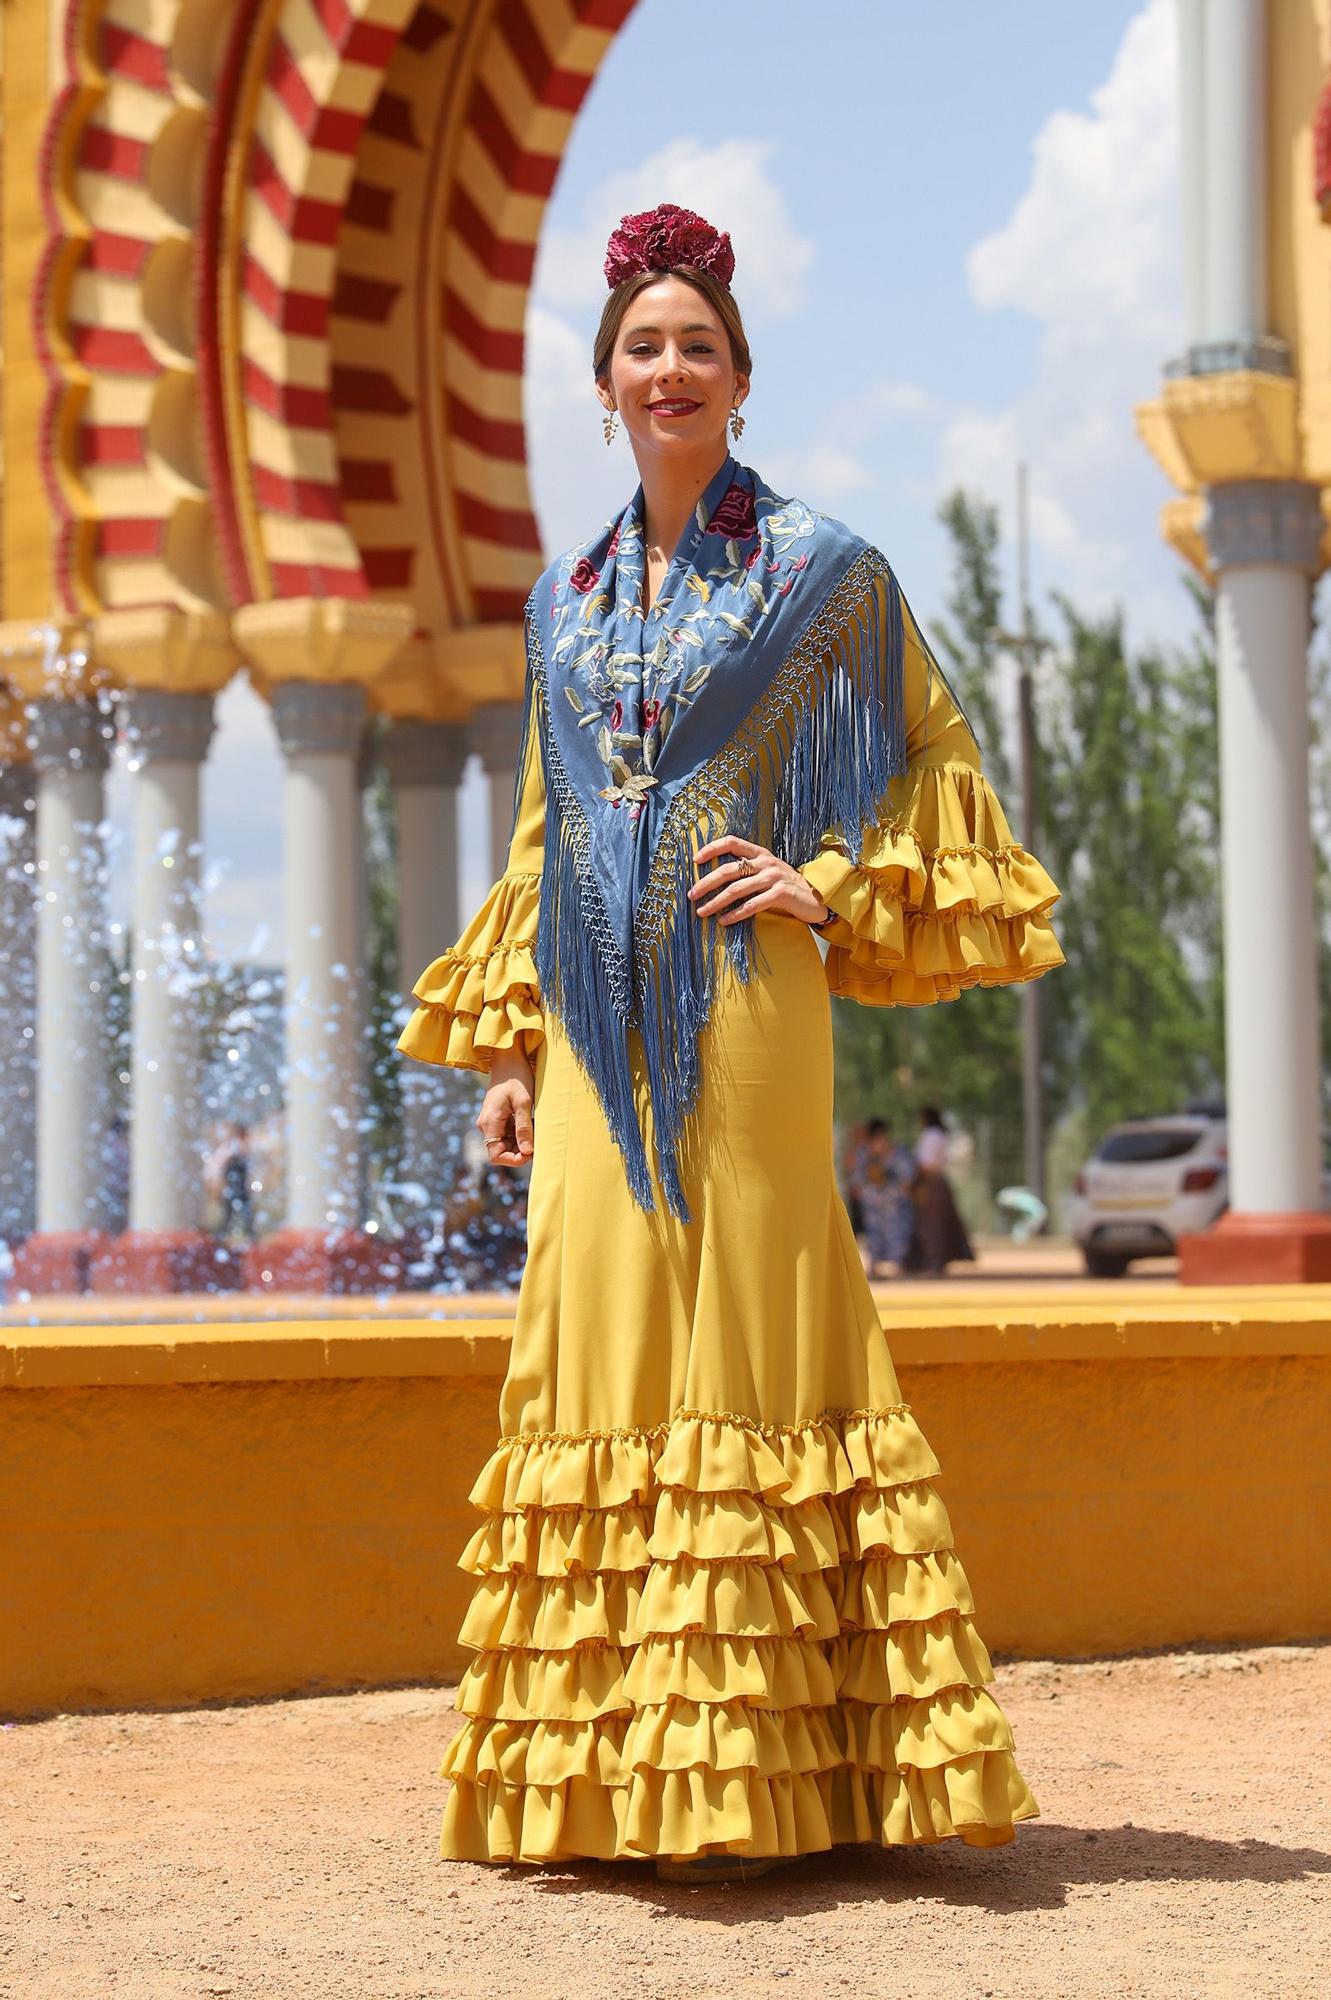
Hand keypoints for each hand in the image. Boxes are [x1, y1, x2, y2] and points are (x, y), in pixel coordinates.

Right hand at [477, 1045, 534, 1165]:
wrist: (508, 1058)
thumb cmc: (517, 1077)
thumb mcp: (524, 1102)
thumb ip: (524, 1128)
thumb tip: (528, 1152)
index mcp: (489, 1122)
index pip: (495, 1155)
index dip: (513, 1160)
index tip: (531, 1153)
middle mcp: (486, 1125)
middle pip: (501, 1151)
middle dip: (520, 1150)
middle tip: (538, 1139)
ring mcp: (491, 1121)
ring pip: (505, 1143)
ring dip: (522, 1141)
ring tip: (535, 1127)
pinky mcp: (497, 1117)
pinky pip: (507, 1133)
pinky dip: (520, 1132)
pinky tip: (531, 1122)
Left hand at [687, 834, 831, 926]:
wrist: (817, 897)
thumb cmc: (786, 885)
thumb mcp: (768, 871)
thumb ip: (748, 870)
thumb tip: (716, 879)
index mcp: (760, 853)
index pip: (732, 842)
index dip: (712, 848)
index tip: (695, 860)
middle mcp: (766, 862)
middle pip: (729, 870)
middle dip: (706, 883)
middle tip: (691, 895)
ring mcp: (774, 877)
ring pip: (737, 889)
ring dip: (716, 902)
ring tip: (702, 912)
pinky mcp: (781, 894)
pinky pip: (752, 905)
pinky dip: (735, 914)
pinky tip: (724, 921)